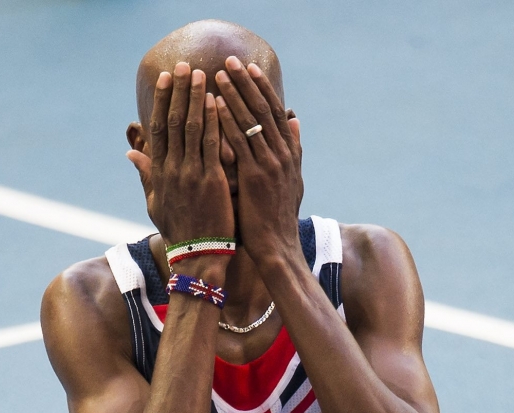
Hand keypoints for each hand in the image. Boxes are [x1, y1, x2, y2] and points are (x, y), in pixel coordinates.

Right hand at [127, 62, 232, 248]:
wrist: (198, 255)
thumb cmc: (179, 229)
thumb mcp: (155, 202)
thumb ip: (145, 173)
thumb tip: (131, 152)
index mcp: (159, 173)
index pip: (159, 129)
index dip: (163, 102)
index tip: (167, 79)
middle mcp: (172, 169)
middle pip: (174, 122)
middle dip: (179, 92)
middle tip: (184, 65)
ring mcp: (191, 174)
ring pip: (193, 127)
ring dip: (197, 98)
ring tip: (203, 74)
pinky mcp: (211, 180)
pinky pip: (211, 144)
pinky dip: (214, 121)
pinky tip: (218, 101)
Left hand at [214, 57, 303, 265]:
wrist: (277, 249)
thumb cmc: (277, 218)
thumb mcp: (292, 180)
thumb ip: (293, 149)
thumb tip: (296, 120)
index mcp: (289, 154)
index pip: (274, 113)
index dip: (262, 89)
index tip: (249, 69)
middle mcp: (282, 154)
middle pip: (264, 109)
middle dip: (247, 84)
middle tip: (231, 62)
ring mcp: (270, 164)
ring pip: (252, 121)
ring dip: (235, 95)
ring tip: (219, 75)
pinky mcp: (256, 177)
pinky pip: (240, 142)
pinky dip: (229, 121)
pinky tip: (217, 105)